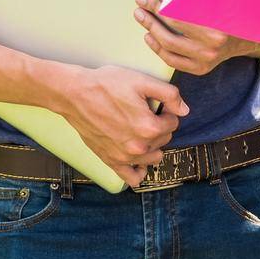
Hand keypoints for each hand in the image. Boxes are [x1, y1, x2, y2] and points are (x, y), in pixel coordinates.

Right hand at [55, 63, 186, 186]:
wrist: (75, 94)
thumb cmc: (106, 85)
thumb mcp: (141, 81)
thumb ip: (169, 95)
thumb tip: (184, 110)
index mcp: (149, 127)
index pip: (173, 122)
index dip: (166, 110)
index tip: (155, 104)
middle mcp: (138, 147)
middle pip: (164, 139)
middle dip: (160, 126)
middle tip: (144, 113)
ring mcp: (124, 157)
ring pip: (154, 157)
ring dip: (153, 145)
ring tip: (139, 129)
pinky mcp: (111, 161)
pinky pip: (133, 177)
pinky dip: (139, 169)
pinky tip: (137, 156)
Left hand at [135, 0, 250, 74]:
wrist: (245, 40)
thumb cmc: (227, 16)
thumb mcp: (214, 2)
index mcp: (216, 31)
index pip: (179, 18)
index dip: (162, 5)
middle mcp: (210, 50)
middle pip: (170, 34)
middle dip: (152, 17)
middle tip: (140, 2)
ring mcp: (204, 62)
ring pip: (169, 48)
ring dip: (151, 30)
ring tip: (140, 15)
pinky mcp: (199, 69)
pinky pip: (172, 60)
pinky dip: (157, 48)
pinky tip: (148, 35)